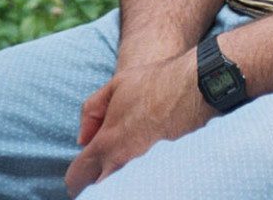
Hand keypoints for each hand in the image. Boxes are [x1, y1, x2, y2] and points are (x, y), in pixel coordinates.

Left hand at [64, 48, 212, 196]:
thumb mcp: (115, 85)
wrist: (197, 87)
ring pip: (121, 189)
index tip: (80, 176)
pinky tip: (145, 169)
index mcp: (106, 143)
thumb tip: (83, 138)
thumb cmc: (157, 82)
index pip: (78, 177)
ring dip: (117, 182)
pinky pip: (146, 181)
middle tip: (99, 174)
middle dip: (94, 184)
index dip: (75, 179)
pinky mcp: (167, 169)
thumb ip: (91, 111)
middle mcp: (123, 162)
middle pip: (98, 191)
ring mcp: (146, 169)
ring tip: (122, 171)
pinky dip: (141, 178)